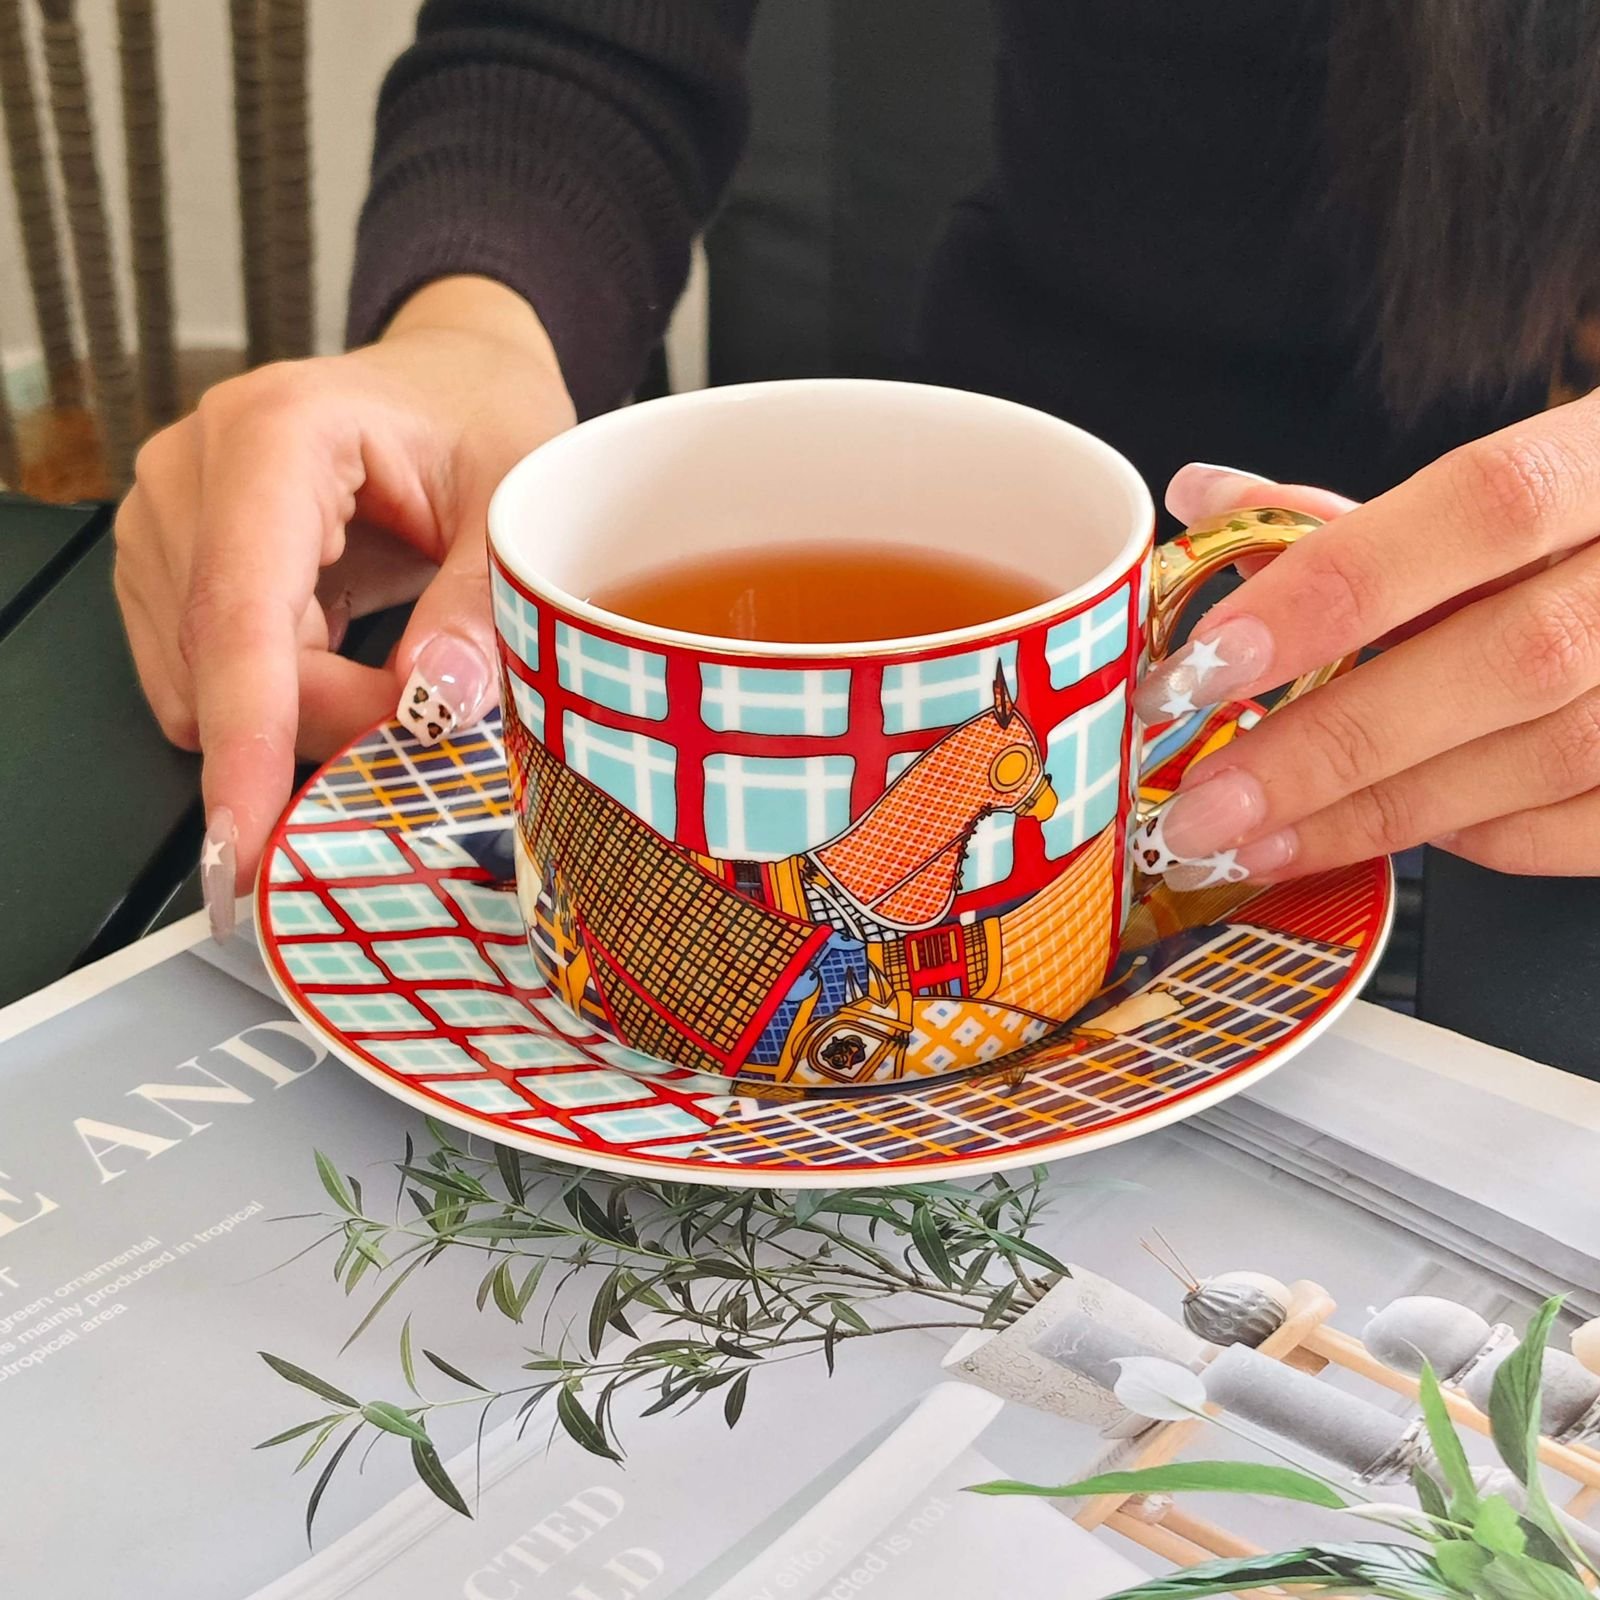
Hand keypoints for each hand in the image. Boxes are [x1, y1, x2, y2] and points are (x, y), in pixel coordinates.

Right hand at [114, 277, 576, 934]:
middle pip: (226, 664)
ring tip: (397, 656)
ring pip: (208, 686)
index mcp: (276, 434)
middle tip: (433, 704)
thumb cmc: (483, 419)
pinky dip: (286, 698)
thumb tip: (434, 702)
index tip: (245, 836)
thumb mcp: (519, 497)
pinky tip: (345, 653)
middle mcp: (193, 470)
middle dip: (326, 720)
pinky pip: (207, 680)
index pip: (241, 611)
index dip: (248, 734)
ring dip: (310, 711)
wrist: (448, 382)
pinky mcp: (170, 563)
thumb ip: (481, 601)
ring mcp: (169, 517)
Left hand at [1134, 391, 1599, 888]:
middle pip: (1513, 657)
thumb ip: (1364, 508)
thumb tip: (1208, 499)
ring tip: (1253, 841)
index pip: (1488, 503)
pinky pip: (1579, 826)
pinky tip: (1372, 831)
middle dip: (1332, 743)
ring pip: (1547, 757)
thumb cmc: (1590, 526)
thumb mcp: (1508, 485)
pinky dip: (1467, 836)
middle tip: (1206, 802)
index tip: (1211, 660)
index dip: (1340, 584)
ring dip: (1375, 812)